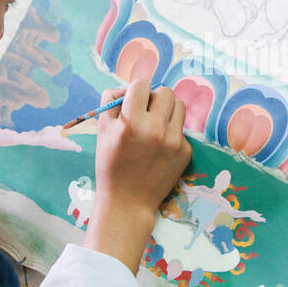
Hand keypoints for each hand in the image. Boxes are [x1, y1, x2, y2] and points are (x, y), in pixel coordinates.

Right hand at [84, 79, 191, 272]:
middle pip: (165, 92)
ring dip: (167, 111)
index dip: (136, 90)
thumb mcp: (102, 131)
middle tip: (146, 111)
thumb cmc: (110, 165)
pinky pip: (181, 129)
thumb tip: (128, 87)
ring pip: (179, 106)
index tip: (133, 100)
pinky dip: (172, 133)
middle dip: (154, 98)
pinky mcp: (186, 152)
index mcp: (131, 122)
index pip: (142, 84)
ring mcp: (174, 141)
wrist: (127, 202)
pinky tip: (159, 148)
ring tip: (155, 125)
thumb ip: (111, 102)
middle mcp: (155, 129)